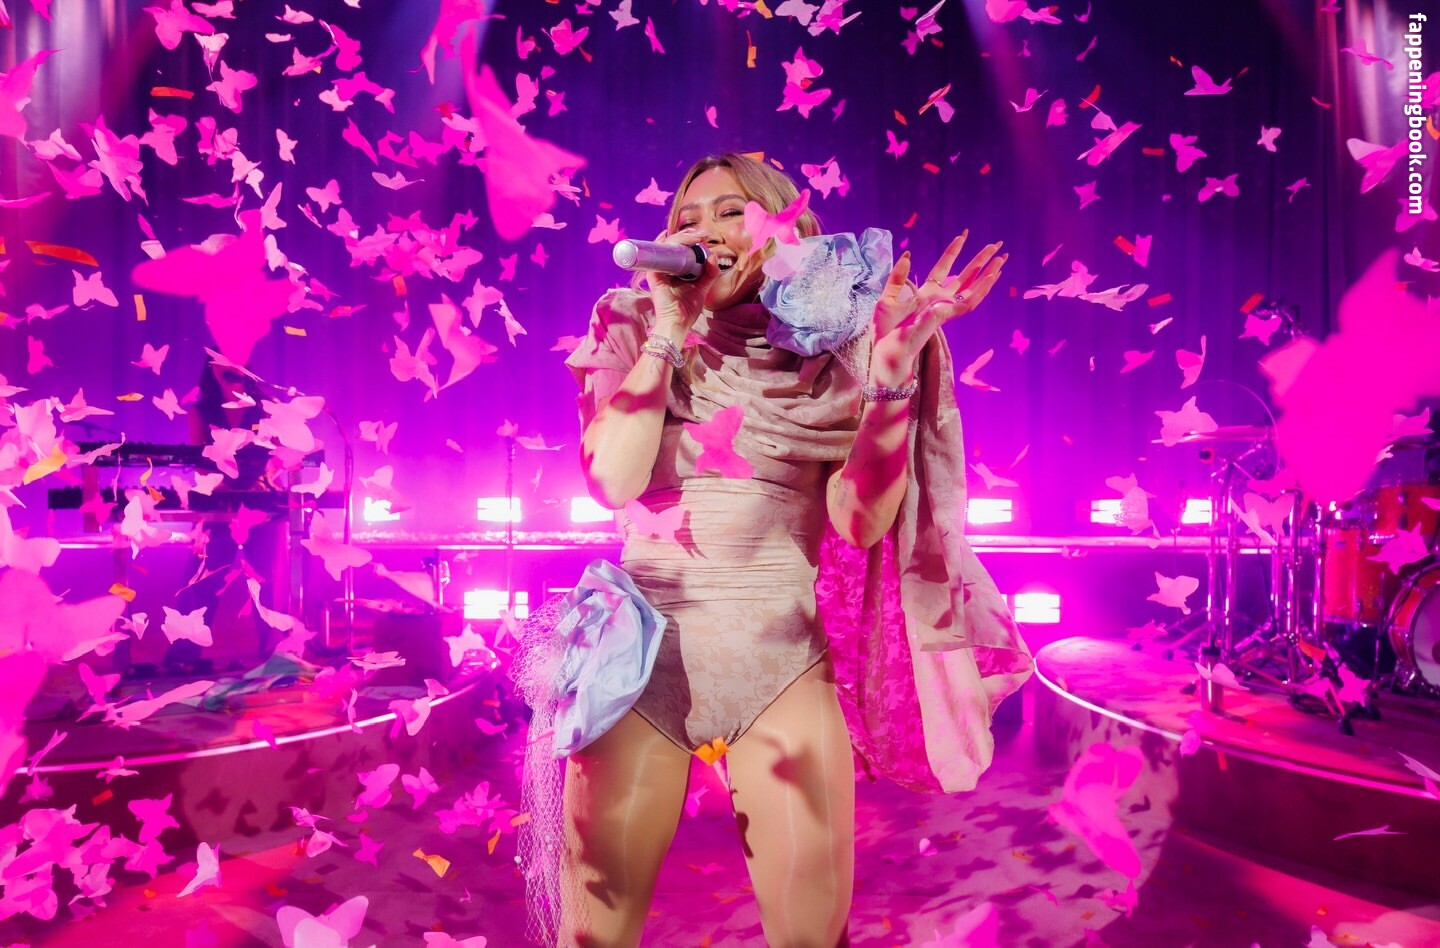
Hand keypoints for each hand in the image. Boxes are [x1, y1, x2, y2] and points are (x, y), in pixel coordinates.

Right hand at [645, 230, 720, 340]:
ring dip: (681, 237)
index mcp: (674, 270)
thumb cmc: (687, 309)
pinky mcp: (653, 273)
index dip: (689, 240)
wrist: (678, 323)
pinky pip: (659, 252)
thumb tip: (713, 255)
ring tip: (696, 236)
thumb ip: (710, 273)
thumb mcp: (703, 288)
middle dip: (688, 235)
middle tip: (702, 234)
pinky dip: (671, 243)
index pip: (679, 249)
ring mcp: (657, 269)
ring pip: (666, 244)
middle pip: (672, 244)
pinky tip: (683, 241)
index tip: (704, 236)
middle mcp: (664, 268)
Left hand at [869, 232, 1005, 379]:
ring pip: (973, 288)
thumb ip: (897, 278)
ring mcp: (945, 309)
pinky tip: (992, 277)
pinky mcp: (948, 318)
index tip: (962, 235)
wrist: (886, 352)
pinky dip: (982, 290)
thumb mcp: (886, 299)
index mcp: (925, 294)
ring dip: (988, 273)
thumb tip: (908, 256)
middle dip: (980, 260)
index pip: (943, 268)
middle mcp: (938, 300)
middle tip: (996, 245)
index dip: (953, 251)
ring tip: (1002, 258)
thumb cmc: (884, 331)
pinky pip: (969, 303)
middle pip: (964, 276)